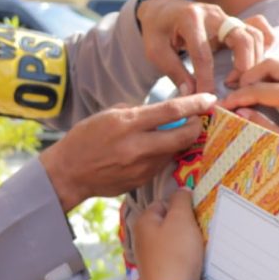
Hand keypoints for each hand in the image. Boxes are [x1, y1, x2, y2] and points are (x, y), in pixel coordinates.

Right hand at [39, 93, 216, 212]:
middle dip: (197, 125)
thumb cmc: (86, 138)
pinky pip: (161, 164)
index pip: (171, 111)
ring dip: (178, 140)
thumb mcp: (109, 115)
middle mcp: (137, 146)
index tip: (209, 98)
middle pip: (183, 135)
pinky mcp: (142, 180)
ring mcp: (141, 167)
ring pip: (174, 151)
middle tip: (199, 118)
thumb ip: (139, 112)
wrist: (69, 172)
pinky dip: (163, 154)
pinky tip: (150, 150)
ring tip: (170, 133)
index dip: (195, 104)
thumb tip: (166, 110)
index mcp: (127, 124)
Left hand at [133, 189, 203, 279]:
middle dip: (184, 224)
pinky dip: (184, 258)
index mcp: (143, 221)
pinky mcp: (159, 274)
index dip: (180, 205)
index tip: (194, 213)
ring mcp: (149, 258)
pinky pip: (174, 258)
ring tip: (197, 248)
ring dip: (186, 242)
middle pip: (167, 223)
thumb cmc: (176, 253)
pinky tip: (192, 263)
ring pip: (172, 241)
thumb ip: (181, 200)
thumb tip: (181, 189)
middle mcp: (141, 238)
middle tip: (198, 230)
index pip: (162, 202)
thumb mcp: (181, 219)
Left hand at [135, 0, 272, 94]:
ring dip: (253, 60)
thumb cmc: (157, 30)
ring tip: (239, 81)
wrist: (162, 9)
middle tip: (235, 88)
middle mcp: (213, 14)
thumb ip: (174, 71)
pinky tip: (252, 66)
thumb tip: (192, 95)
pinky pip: (257, 30)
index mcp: (189, 18)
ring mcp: (227, 16)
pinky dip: (261, 47)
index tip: (207, 99)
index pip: (203, 54)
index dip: (206, 79)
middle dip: (243, 66)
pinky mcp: (234, 22)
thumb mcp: (155, 51)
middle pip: (241, 38)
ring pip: (253, 35)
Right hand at [222, 58, 278, 178]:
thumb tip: (238, 114)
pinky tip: (266, 90)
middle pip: (270, 65)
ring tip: (246, 90)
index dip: (238, 97)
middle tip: (233, 89)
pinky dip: (276, 77)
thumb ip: (263, 127)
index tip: (223, 105)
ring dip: (262, 74)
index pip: (261, 89)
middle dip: (248, 76)